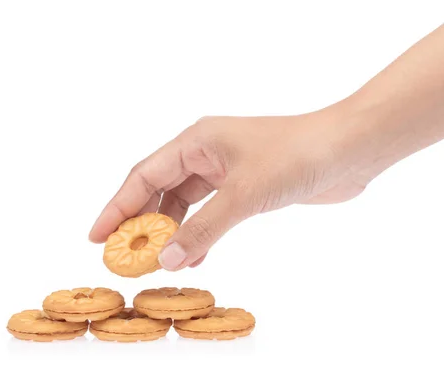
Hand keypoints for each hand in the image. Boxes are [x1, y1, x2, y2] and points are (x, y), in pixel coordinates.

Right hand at [88, 105, 370, 269]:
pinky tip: (194, 255)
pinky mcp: (245, 187)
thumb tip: (166, 259)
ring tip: (157, 262)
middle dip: (141, 223)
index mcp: (197, 141)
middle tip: (124, 256)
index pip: (144, 175)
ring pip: (185, 203)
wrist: (347, 150)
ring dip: (171, 232)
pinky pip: (210, 212)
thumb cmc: (298, 154)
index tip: (96, 235)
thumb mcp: (244, 194)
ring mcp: (227, 170)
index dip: (117, 206)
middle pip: (160, 190)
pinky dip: (199, 233)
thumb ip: (204, 228)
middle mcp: (207, 153)